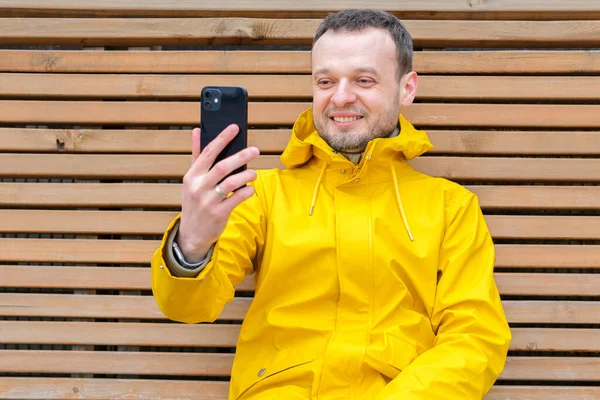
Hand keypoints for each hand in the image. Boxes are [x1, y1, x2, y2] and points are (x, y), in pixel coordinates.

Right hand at [177, 124, 259, 262]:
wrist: (192, 233)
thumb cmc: (195, 202)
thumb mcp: (192, 180)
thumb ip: (197, 155)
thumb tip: (198, 131)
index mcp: (192, 176)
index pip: (208, 152)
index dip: (222, 138)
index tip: (234, 127)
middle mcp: (199, 187)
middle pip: (222, 166)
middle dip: (241, 156)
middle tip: (255, 150)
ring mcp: (208, 201)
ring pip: (231, 183)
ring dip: (246, 175)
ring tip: (254, 173)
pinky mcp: (219, 213)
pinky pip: (237, 198)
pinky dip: (246, 191)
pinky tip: (250, 189)